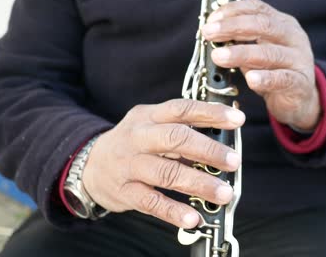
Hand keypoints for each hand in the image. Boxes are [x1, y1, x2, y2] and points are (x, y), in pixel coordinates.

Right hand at [81, 99, 244, 228]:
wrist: (88, 164)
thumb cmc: (132, 143)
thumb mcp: (150, 125)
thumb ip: (181, 128)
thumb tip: (221, 133)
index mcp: (148, 116)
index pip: (181, 108)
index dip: (210, 113)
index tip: (237, 119)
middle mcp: (137, 137)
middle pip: (175, 138)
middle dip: (208, 150)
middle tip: (233, 161)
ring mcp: (129, 165)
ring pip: (166, 172)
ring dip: (198, 183)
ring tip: (223, 193)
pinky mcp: (124, 191)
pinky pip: (151, 202)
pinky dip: (174, 211)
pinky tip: (194, 217)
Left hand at [202, 0, 320, 129]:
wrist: (300, 99)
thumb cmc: (274, 71)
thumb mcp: (257, 51)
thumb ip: (240, 42)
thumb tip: (212, 34)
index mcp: (282, 23)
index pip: (257, 9)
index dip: (232, 11)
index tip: (211, 19)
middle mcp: (292, 37)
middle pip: (263, 25)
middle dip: (232, 27)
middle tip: (209, 34)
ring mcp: (298, 60)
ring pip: (269, 53)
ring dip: (241, 53)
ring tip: (219, 57)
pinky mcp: (300, 83)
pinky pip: (282, 79)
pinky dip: (265, 79)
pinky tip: (250, 79)